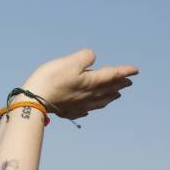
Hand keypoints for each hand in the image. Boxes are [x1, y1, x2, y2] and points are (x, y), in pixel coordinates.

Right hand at [20, 49, 137, 119]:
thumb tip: (92, 58)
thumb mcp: (70, 61)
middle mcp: (88, 95)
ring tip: (115, 96)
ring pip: (99, 102)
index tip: (136, 70)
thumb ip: (85, 57)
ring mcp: (78, 105)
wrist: (34, 100)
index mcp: (91, 82)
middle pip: (108, 89)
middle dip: (119, 84)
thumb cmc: (51, 78)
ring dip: (109, 97)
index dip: (124, 71)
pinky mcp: (67, 111)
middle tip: (128, 83)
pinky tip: (89, 110)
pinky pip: (83, 111)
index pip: (112, 75)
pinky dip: (90, 109)